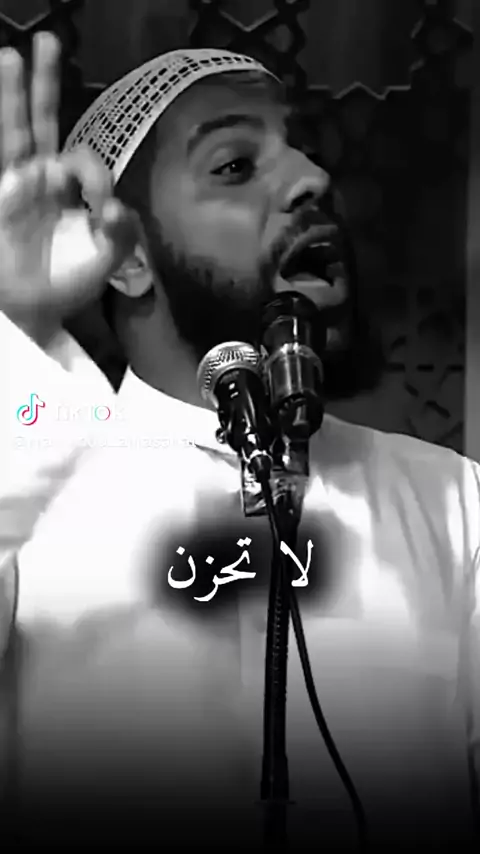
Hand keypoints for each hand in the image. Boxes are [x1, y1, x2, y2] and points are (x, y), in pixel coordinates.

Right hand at [0, 32, 137, 341]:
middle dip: (48, 86)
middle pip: (48, 124)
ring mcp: (20, 182)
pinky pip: (3, 155)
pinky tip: (3, 89)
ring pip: (20, 130)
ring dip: (16, 93)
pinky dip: (6, 123)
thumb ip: (121, 234)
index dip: (96, 176)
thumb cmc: (69, 284)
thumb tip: (117, 206)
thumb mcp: (107, 260)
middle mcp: (47, 180)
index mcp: (76, 193)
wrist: (36, 307)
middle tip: (48, 43)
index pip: (89, 163)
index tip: (100, 207)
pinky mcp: (3, 192)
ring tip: (12, 54)